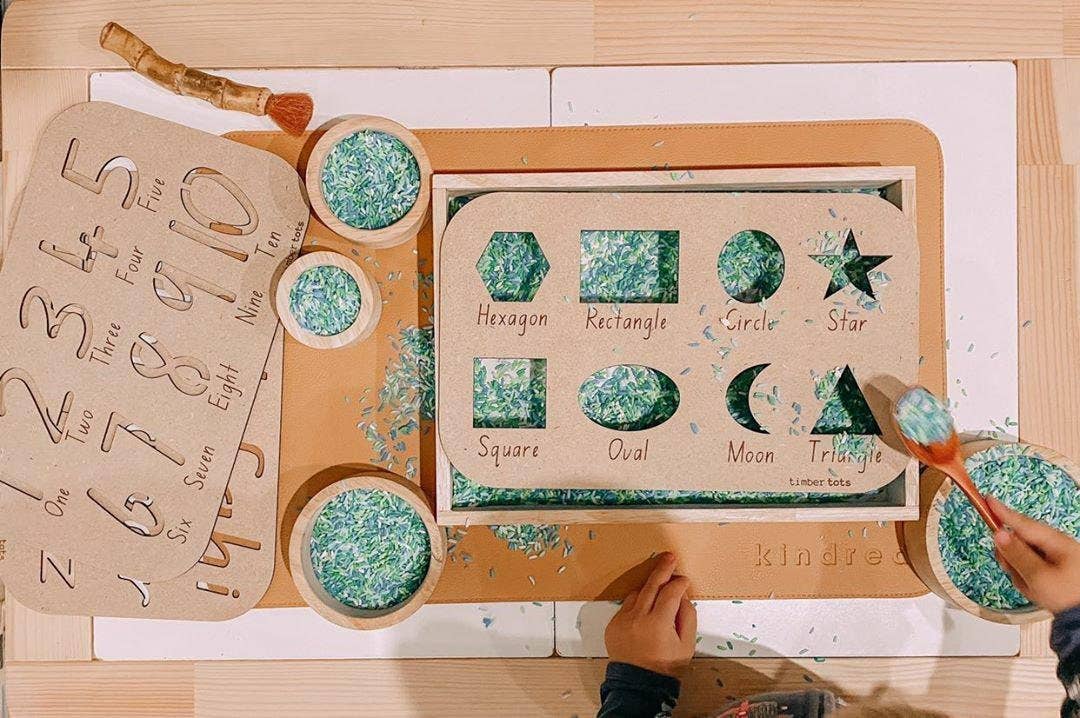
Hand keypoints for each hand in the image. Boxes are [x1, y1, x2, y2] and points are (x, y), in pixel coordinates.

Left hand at [604, 552, 697, 676]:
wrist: (639, 684)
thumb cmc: (666, 666)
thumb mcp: (686, 645)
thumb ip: (687, 617)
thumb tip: (682, 596)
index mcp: (658, 624)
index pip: (670, 593)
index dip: (679, 583)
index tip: (684, 580)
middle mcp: (637, 618)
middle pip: (651, 585)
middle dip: (662, 569)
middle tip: (669, 557)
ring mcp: (622, 620)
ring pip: (637, 593)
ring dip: (649, 588)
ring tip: (660, 587)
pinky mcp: (613, 624)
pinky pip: (627, 606)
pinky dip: (638, 603)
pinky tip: (646, 608)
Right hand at [990, 496, 1079, 613]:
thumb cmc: (1068, 596)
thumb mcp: (1038, 576)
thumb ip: (1016, 554)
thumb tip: (998, 534)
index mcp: (1056, 542)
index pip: (1023, 523)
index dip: (1003, 512)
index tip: (987, 499)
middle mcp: (1055, 546)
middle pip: (1019, 541)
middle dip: (1011, 556)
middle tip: (1013, 570)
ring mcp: (1055, 558)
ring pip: (1021, 557)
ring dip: (1019, 572)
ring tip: (1032, 586)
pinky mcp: (1053, 570)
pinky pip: (1029, 569)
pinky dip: (1027, 579)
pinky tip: (1036, 590)